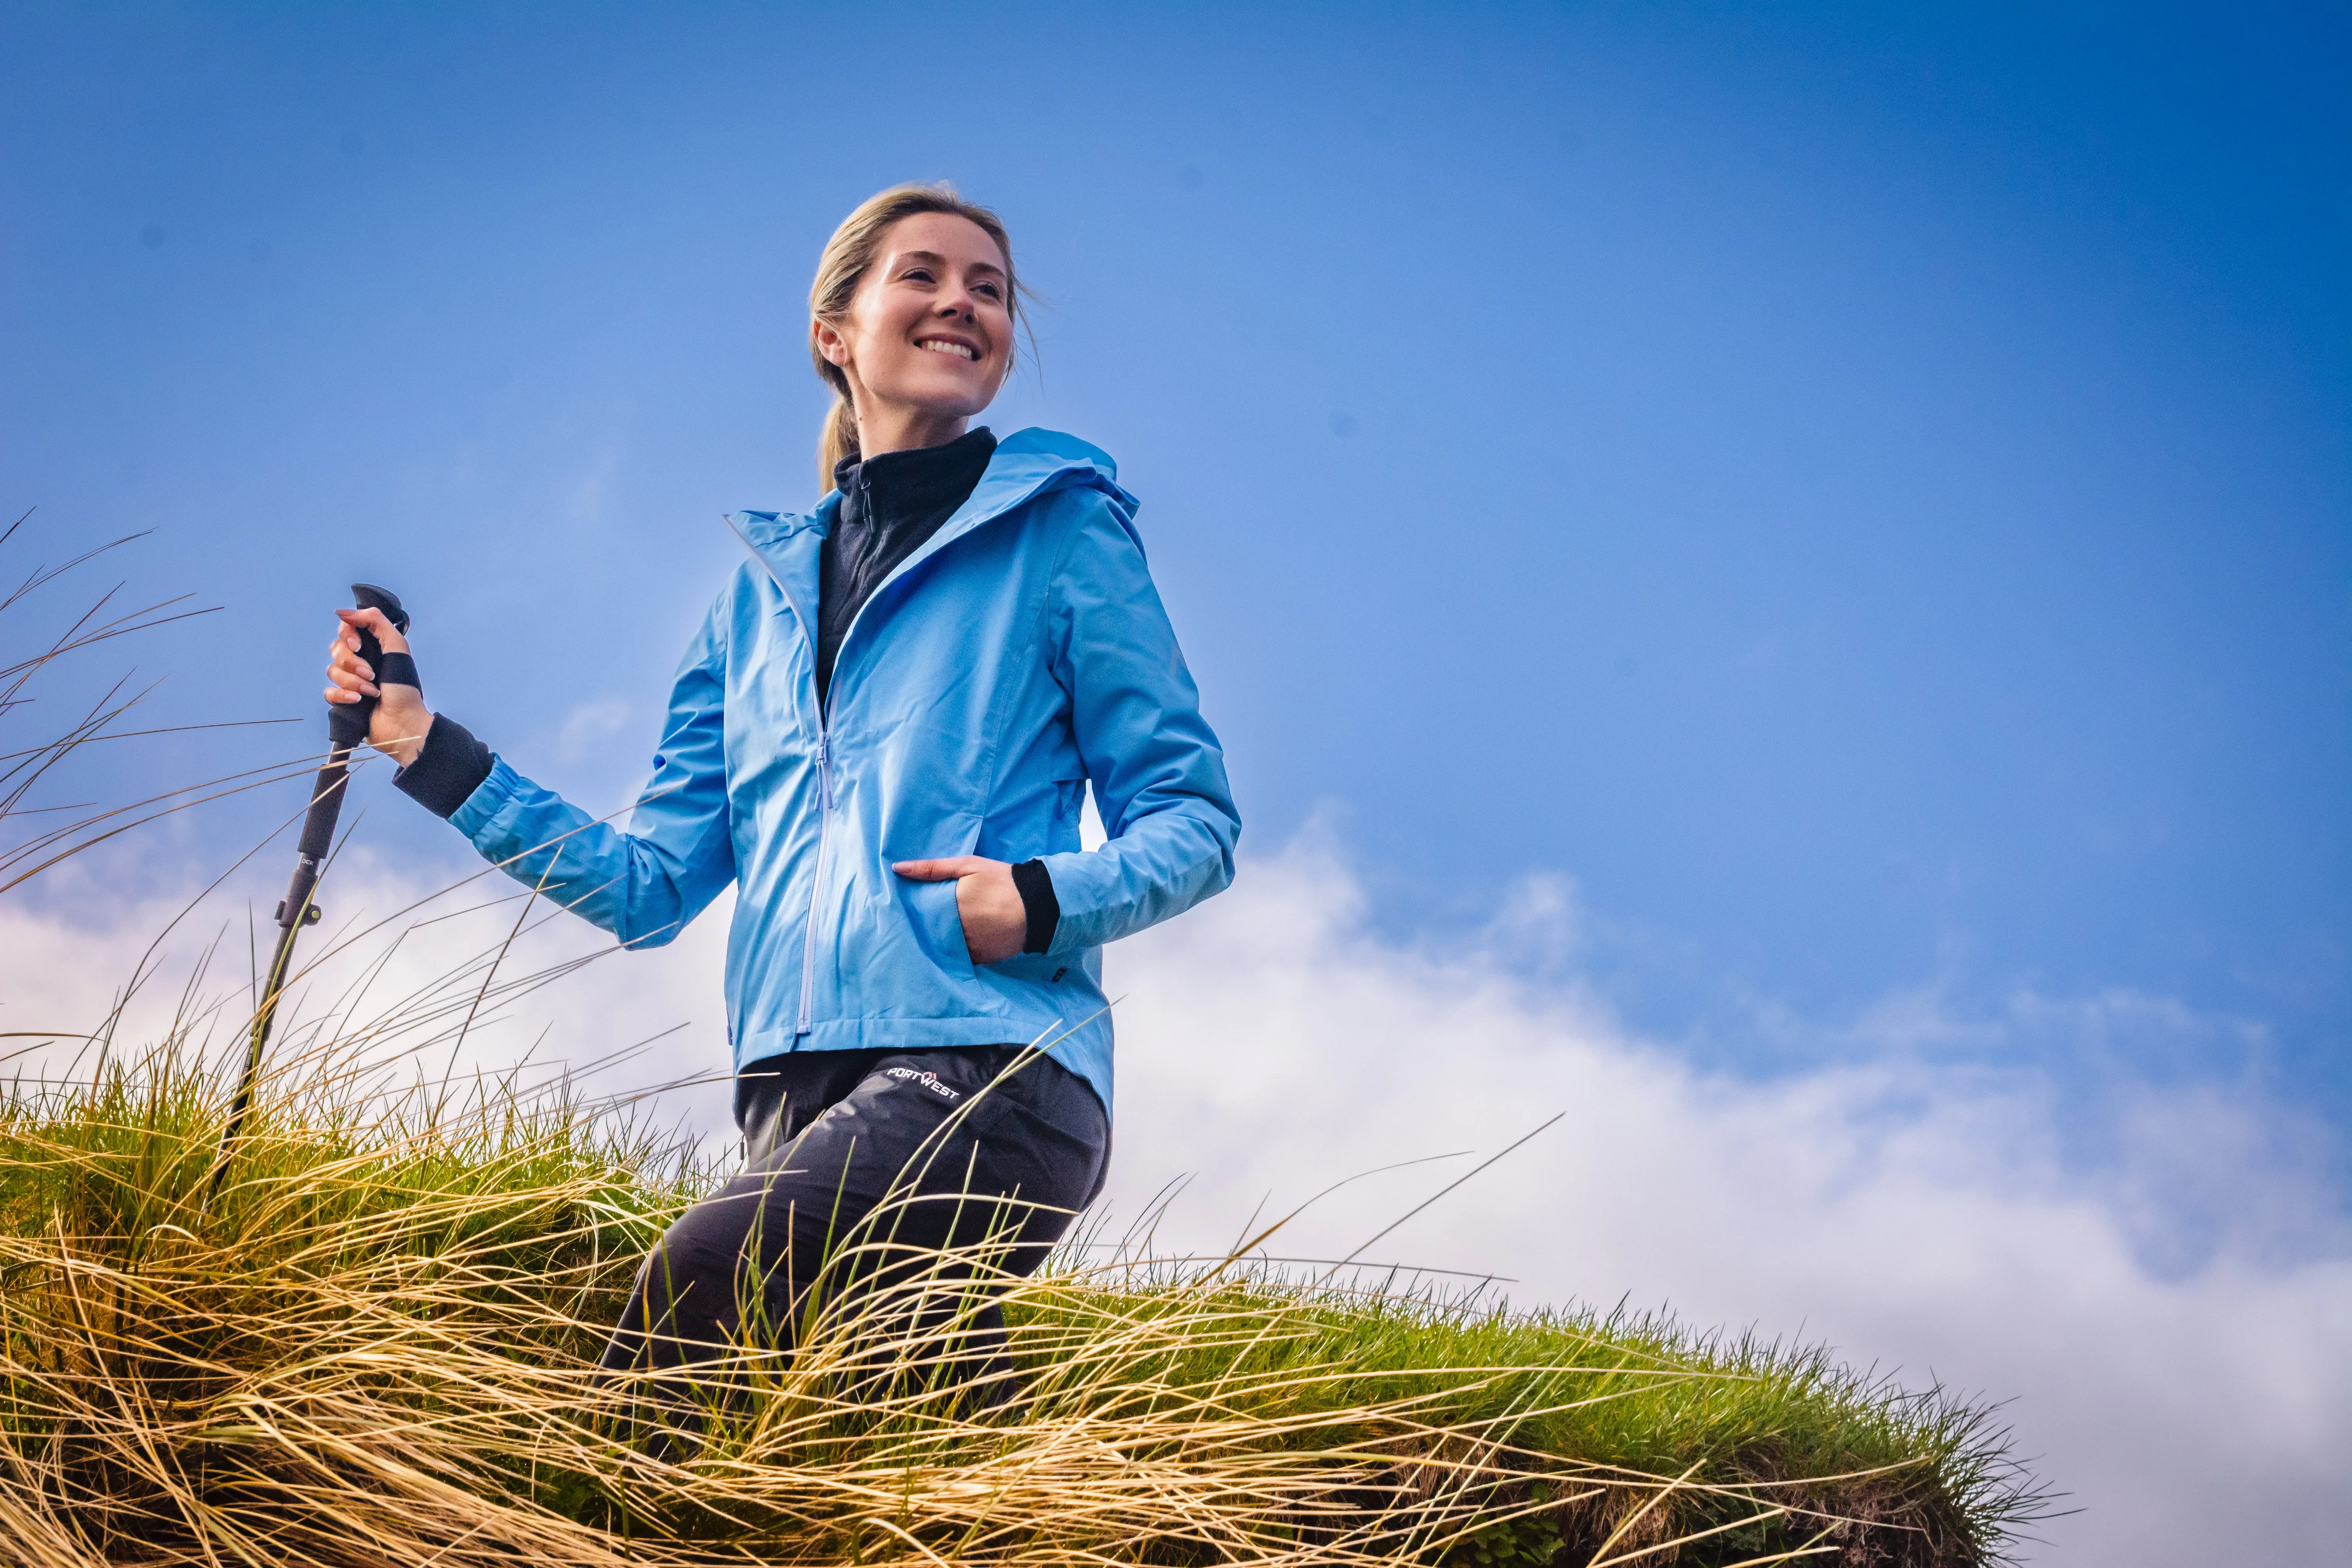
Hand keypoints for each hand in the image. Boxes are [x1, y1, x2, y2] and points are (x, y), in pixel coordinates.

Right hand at [325, 606, 433, 767]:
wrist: (403, 722)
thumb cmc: (405, 688)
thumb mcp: (397, 647)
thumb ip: (375, 621)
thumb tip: (343, 612)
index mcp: (373, 647)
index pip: (346, 629)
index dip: (348, 635)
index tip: (359, 645)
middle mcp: (360, 661)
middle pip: (336, 649)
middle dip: (353, 662)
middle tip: (372, 673)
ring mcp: (350, 681)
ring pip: (333, 670)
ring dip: (354, 681)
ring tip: (372, 691)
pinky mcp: (343, 700)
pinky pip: (328, 691)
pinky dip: (343, 695)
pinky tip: (358, 700)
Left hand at [891, 855, 1024, 964]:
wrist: (1039, 904)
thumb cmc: (1002, 880)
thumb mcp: (968, 866)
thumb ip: (932, 868)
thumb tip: (897, 869)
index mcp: (951, 905)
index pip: (921, 915)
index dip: (915, 914)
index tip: (909, 911)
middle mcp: (958, 929)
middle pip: (931, 932)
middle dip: (926, 928)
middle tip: (925, 921)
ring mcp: (970, 946)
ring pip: (945, 947)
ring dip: (941, 941)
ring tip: (940, 932)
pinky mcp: (982, 958)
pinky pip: (962, 957)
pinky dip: (958, 951)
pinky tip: (959, 942)